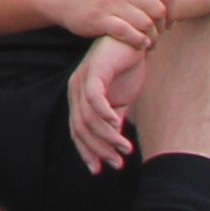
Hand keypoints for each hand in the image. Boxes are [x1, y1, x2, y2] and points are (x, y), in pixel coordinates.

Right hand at [45, 0, 175, 51]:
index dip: (173, 9)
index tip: (169, 19)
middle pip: (158, 9)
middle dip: (164, 26)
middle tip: (161, 33)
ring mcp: (110, 2)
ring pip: (145, 23)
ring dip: (153, 37)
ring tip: (152, 42)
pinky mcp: (99, 19)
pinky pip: (127, 33)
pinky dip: (138, 41)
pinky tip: (140, 44)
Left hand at [69, 35, 150, 174]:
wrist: (134, 41)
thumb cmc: (125, 69)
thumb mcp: (120, 100)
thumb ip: (114, 120)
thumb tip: (115, 145)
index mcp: (78, 99)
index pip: (77, 132)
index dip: (87, 152)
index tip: (99, 170)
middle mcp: (75, 90)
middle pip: (81, 129)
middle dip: (99, 150)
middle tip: (117, 163)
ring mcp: (82, 80)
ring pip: (89, 118)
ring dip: (108, 137)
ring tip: (125, 149)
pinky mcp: (94, 71)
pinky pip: (95, 98)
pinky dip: (104, 114)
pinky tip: (118, 125)